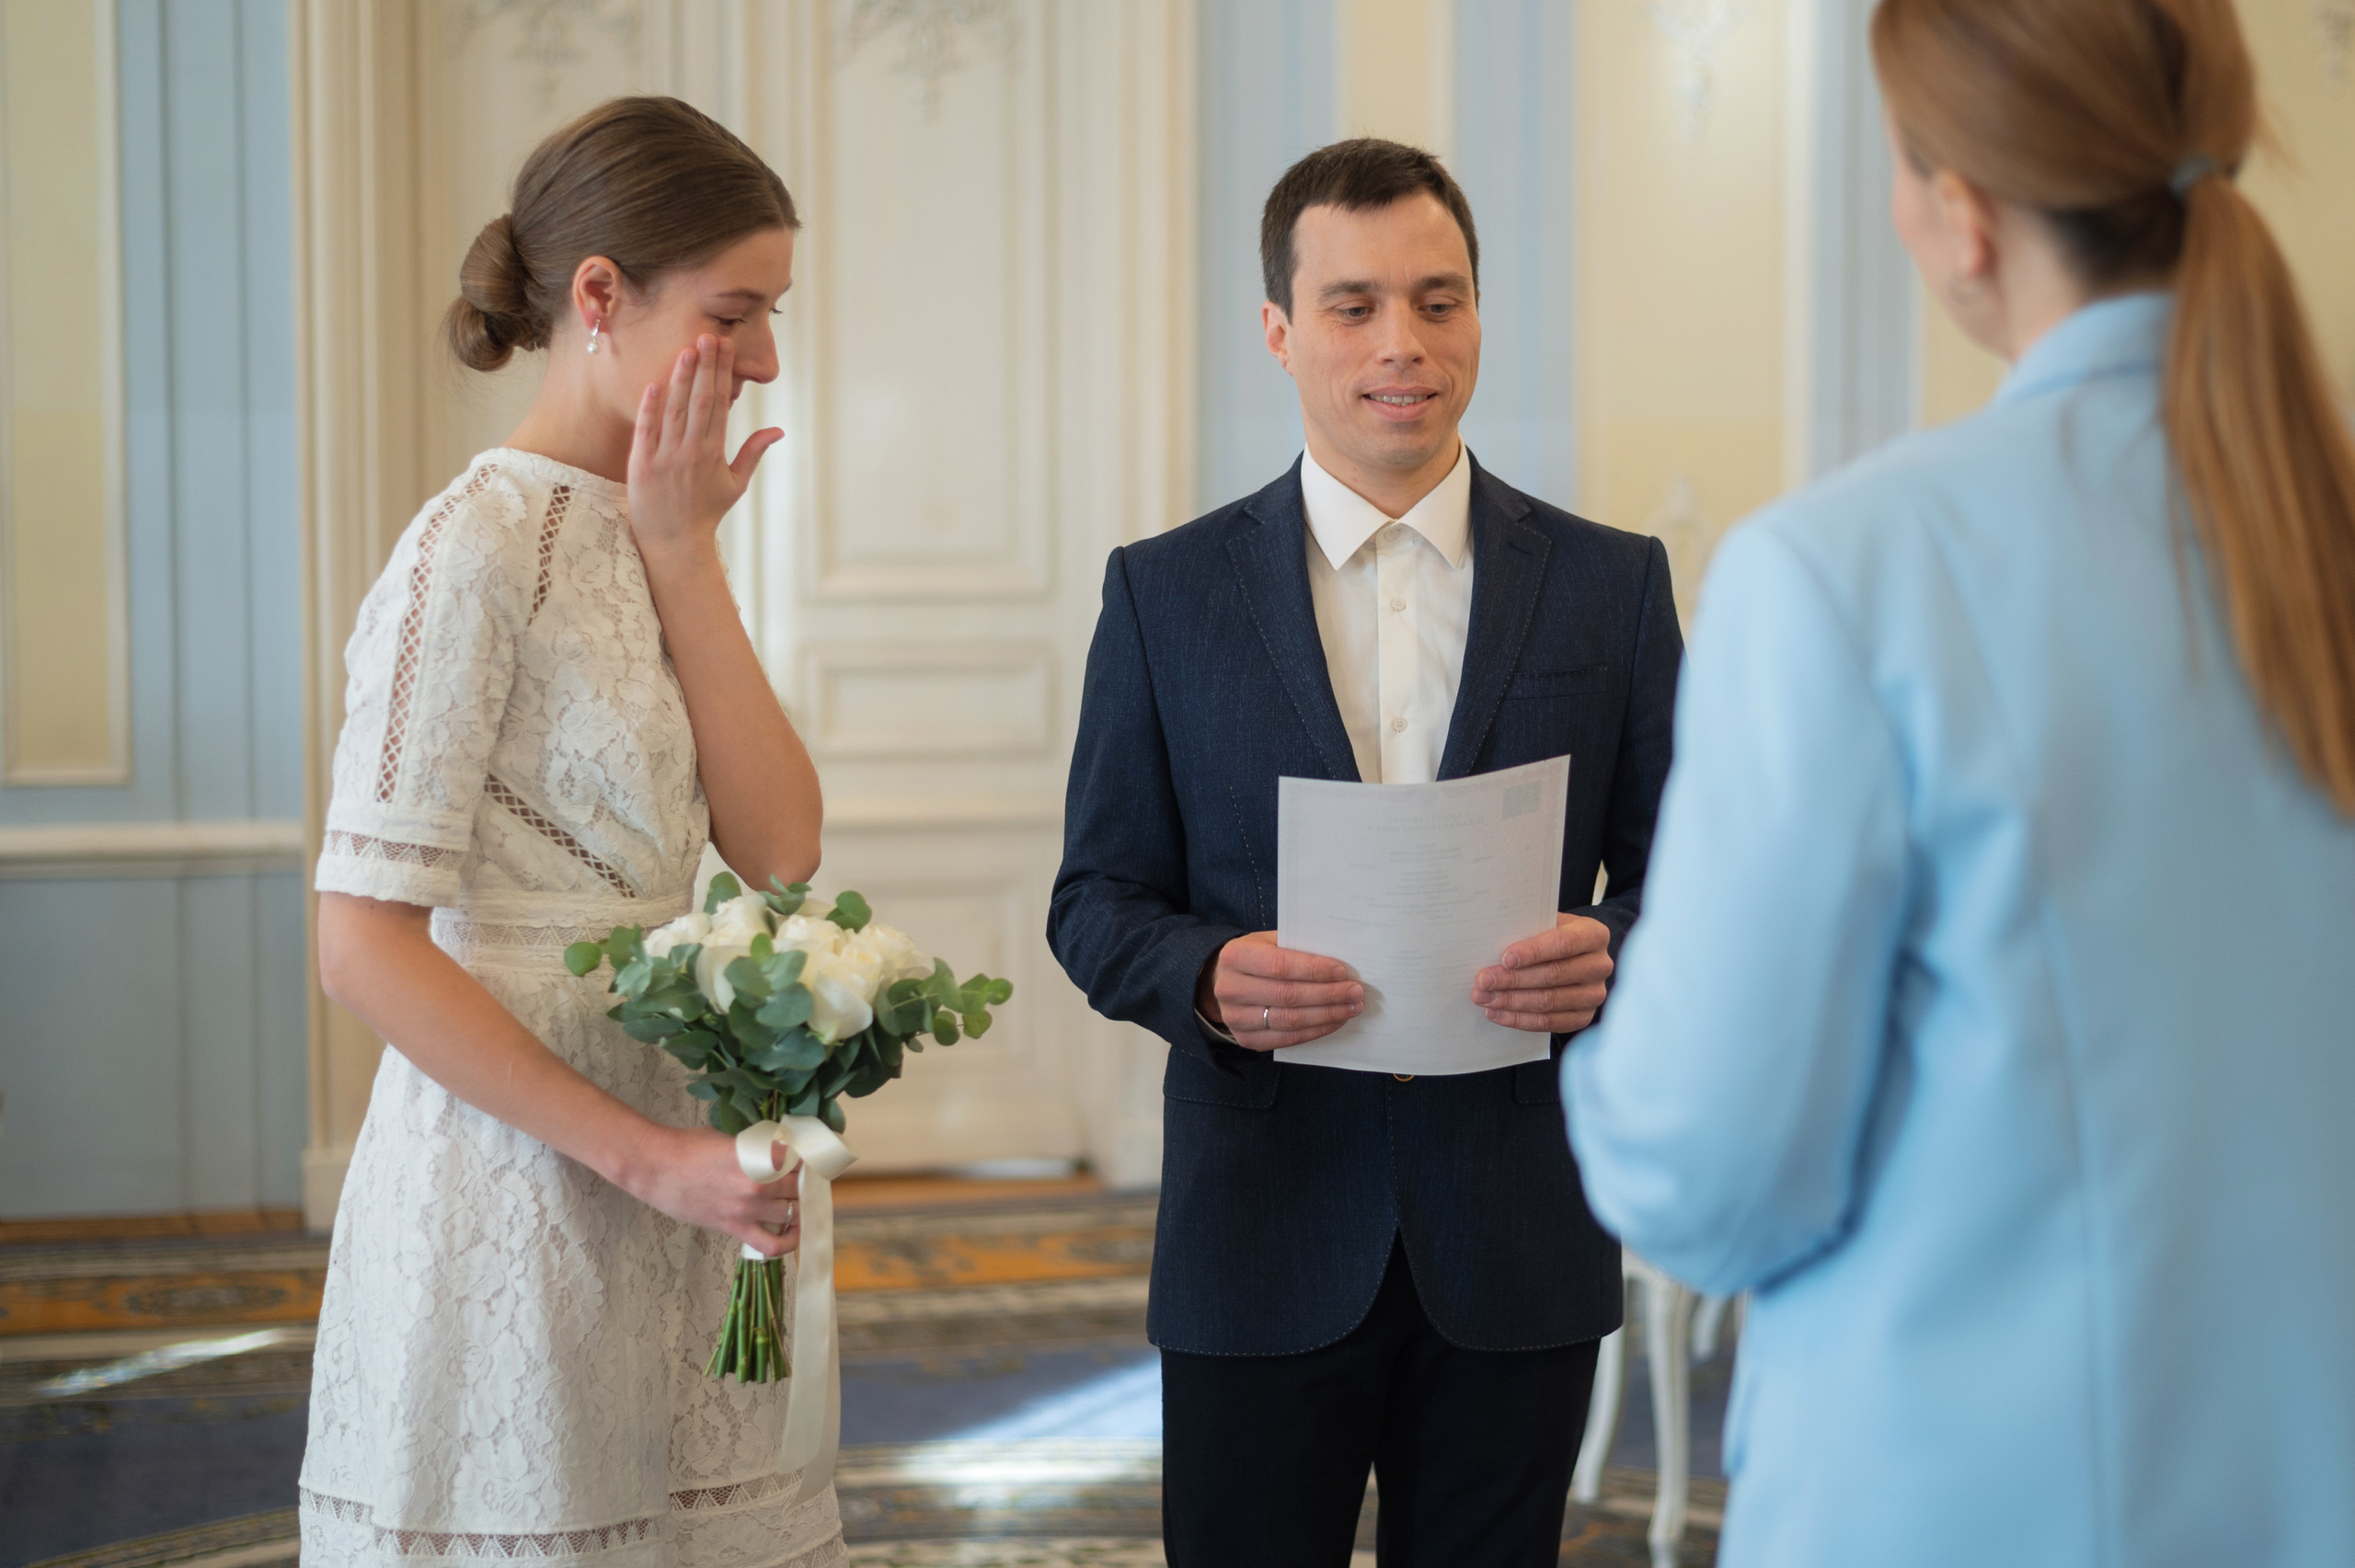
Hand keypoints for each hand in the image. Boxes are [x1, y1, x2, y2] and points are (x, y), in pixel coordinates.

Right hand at [624, 1124, 802, 1256]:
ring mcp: (747, 1208)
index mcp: (758, 1155)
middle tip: (803, 1181)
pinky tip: (792, 1232)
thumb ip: (756, 1148)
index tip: (807, 1161)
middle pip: (800, 1186)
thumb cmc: (689, 1146)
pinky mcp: (734, 1227)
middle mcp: (758, 1183)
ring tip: (795, 1201)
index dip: (807, 1161)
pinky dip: (788, 1242)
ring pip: (792, 1213)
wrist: (657, 1167)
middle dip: (804, 1183)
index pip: (800, 1160)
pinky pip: (771, 1245)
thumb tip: (777, 1152)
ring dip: (797, 1207)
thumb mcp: (730, 1138)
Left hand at [625, 334, 781, 565]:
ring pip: (674, 410)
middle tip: (709, 336)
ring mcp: (665, 457)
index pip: (720, 404)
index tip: (725, 348)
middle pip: (699, 401)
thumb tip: (778, 430)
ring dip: (680, 378)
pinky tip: (655, 383)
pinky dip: (650, 407)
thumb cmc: (705, 513)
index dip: (722, 373)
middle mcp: (691, 452)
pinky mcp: (642, 464)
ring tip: (685, 349)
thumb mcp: (735, 485)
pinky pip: (646, 430)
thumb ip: (754, 453)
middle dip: (704, 366)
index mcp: (714, 454)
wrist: (674, 542)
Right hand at [1198, 931, 1363, 1050]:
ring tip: (1351, 1007)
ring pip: (1290, 1021)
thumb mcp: (1267, 941)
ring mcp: (1236, 1018)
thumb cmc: (1255, 957)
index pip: (1279, 966)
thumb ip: (1296, 947)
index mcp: (1235, 957)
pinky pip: (1287, 1039)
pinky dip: (1316, 1030)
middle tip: (1355, 992)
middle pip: (1287, 996)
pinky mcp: (1246, 1039)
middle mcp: (1230, 989)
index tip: (1342, 972)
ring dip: (1327, 1015)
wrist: (1221, 982)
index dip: (1313, 970)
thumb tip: (1338, 960)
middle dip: (1327, 995)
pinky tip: (1335, 1021)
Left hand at [1471, 913, 1613, 1033]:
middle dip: (1513, 979)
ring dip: (1511, 1001)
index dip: (1534, 952)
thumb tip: (1492, 940)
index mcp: (1594, 935)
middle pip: (1554, 975)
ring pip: (1549, 1001)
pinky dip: (1519, 1019)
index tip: (1506, 958)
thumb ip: (1529, 929)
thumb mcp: (1547, 923)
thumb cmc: (1553, 936)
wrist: (1575, 957)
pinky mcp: (1583, 1017)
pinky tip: (1496, 1013)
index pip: (1565, 943)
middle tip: (1484, 980)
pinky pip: (1549, 1022)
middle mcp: (1599, 965)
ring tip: (1484, 998)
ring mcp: (1594, 994)